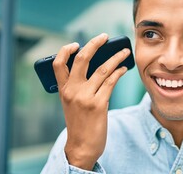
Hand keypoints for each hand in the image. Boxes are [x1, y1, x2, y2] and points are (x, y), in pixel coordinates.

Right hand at [53, 33, 129, 169]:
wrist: (82, 145)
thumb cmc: (80, 123)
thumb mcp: (72, 103)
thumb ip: (78, 86)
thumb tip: (99, 66)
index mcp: (63, 90)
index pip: (58, 64)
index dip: (65, 50)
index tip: (76, 43)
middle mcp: (72, 91)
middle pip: (81, 60)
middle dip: (94, 44)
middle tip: (105, 36)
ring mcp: (85, 97)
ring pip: (102, 69)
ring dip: (116, 58)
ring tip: (124, 52)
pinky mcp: (98, 104)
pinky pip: (111, 81)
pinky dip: (119, 72)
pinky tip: (124, 68)